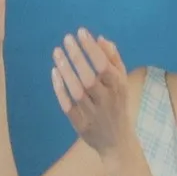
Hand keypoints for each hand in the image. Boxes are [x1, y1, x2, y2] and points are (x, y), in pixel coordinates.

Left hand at [51, 29, 132, 159]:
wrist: (118, 143)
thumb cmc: (118, 105)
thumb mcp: (122, 82)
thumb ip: (113, 60)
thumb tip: (100, 39)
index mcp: (119, 88)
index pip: (105, 66)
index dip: (92, 49)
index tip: (81, 32)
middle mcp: (107, 101)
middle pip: (89, 78)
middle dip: (77, 57)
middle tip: (66, 39)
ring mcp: (93, 114)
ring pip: (77, 91)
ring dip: (66, 70)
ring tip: (57, 52)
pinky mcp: (81, 125)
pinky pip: (68, 106)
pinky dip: (60, 89)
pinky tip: (54, 72)